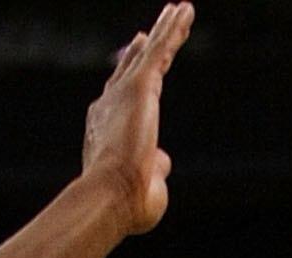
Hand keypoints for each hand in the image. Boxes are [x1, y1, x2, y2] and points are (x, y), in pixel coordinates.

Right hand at [81, 5, 191, 233]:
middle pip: (129, 71)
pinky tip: (185, 11)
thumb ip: (154, 170)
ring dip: (165, 31)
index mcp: (106, 132)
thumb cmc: (127, 203)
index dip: (126, 87)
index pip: (118, 103)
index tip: (132, 77)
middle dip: (139, 53)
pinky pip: (162, 49)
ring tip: (180, 12)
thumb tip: (164, 160)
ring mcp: (125, 92)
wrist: (113, 194)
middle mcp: (110, 106)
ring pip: (150, 53)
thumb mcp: (145, 188)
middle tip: (145, 37)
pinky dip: (173, 29)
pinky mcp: (141, 85)